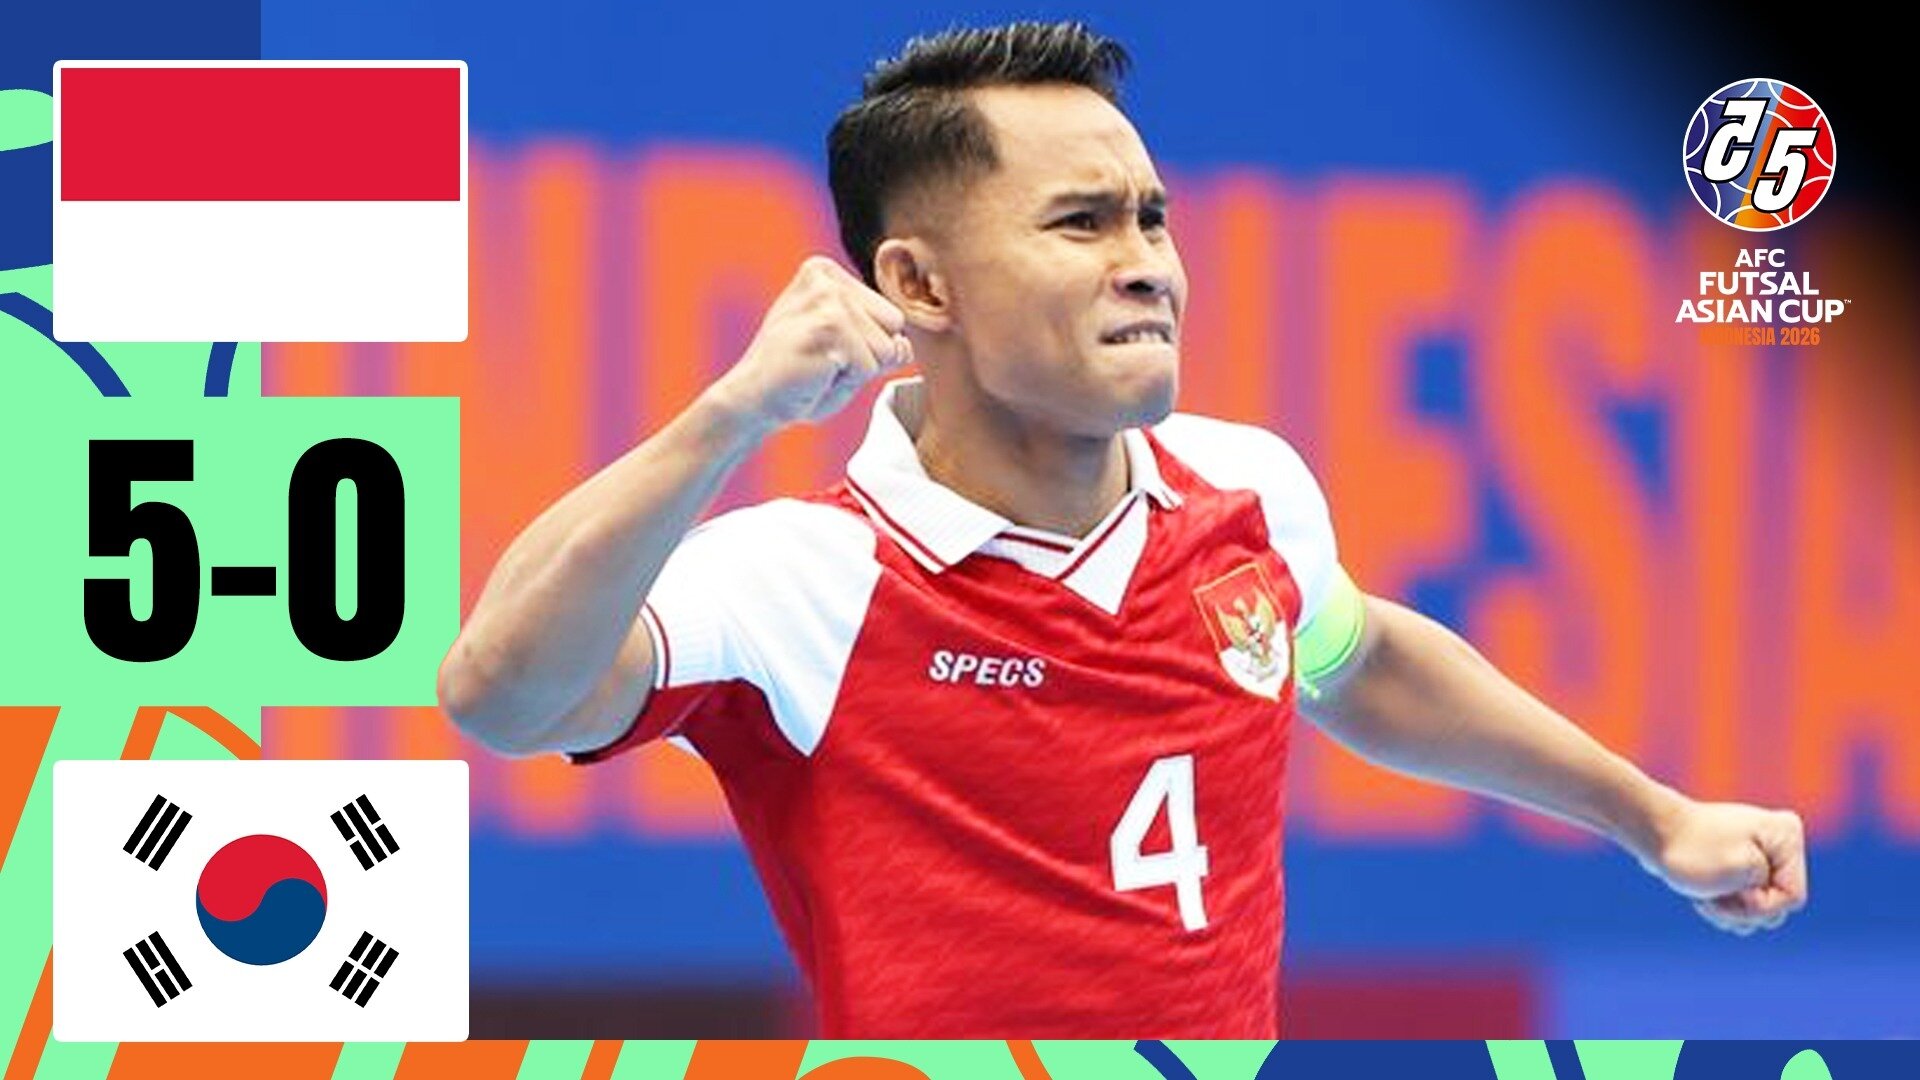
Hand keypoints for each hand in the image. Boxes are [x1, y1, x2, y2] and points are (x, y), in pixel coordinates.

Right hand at [705, 255, 913, 432]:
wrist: (751, 401)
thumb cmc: (798, 378)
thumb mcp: (847, 351)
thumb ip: (882, 342)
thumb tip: (905, 346)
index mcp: (826, 273)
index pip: (889, 315)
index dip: (866, 345)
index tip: (824, 349)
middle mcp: (826, 278)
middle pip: (893, 326)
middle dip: (867, 356)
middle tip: (822, 362)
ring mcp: (827, 300)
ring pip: (885, 349)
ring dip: (856, 371)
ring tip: (817, 369)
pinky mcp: (828, 328)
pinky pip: (869, 368)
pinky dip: (845, 383)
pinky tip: (812, 376)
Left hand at [1641, 798, 1807, 934]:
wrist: (1653, 832)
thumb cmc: (1693, 850)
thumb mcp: (1744, 875)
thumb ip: (1773, 898)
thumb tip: (1772, 904)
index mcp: (1787, 835)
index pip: (1792, 897)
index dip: (1759, 904)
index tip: (1730, 887)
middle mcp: (1780, 844)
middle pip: (1778, 909)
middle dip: (1743, 911)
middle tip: (1714, 893)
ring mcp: (1762, 858)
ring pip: (1760, 913)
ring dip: (1731, 914)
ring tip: (1706, 894)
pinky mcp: (1743, 870)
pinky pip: (1745, 908)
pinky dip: (1724, 910)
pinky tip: (1703, 897)